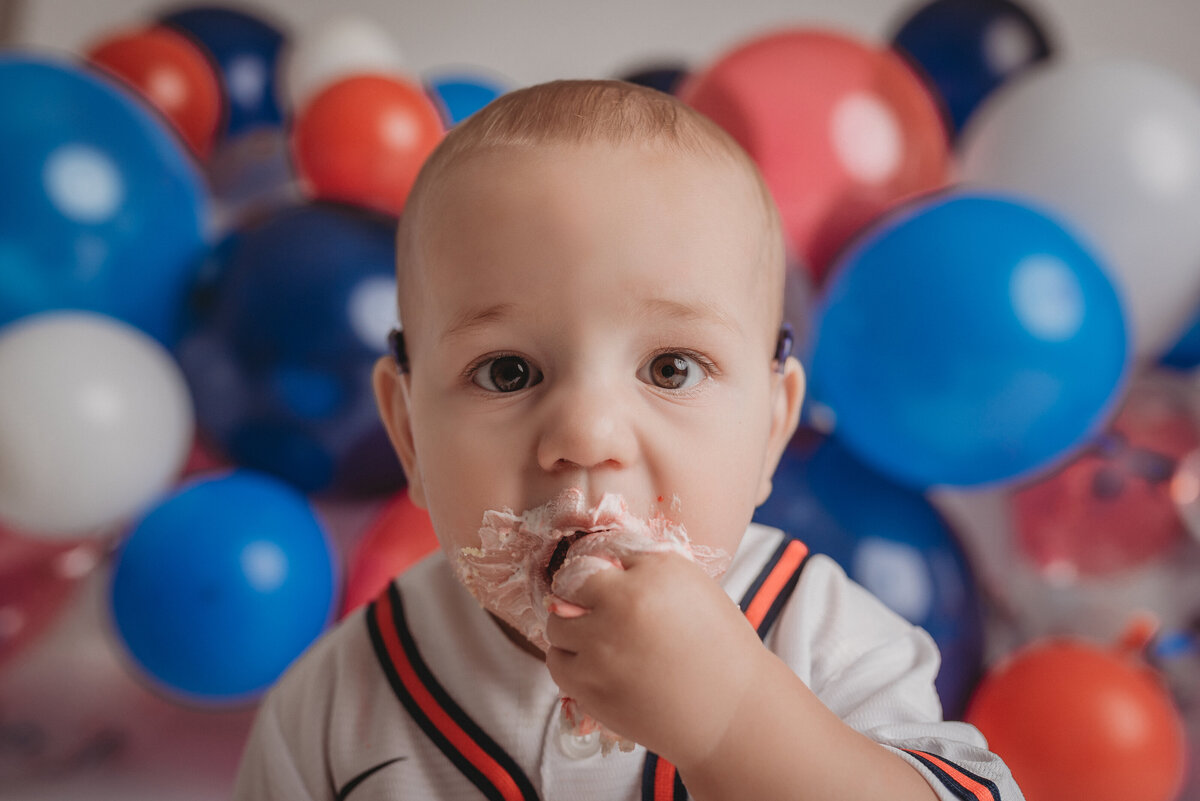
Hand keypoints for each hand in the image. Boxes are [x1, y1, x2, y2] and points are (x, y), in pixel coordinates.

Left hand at [544, 550, 768, 764]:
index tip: (606, 585)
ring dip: (573, 629)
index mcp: (654, 573)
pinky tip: (597, 664)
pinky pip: (557, 661)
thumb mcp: (693, 586)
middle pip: (567, 586)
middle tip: (603, 614)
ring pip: (556, 625)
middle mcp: (624, 604)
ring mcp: (602, 648)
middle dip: (579, 597)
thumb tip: (599, 561)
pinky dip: (570, 660)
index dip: (598, 572)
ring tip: (603, 642)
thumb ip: (644, 567)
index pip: (596, 555)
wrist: (731, 712)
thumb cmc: (718, 646)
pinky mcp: (590, 686)